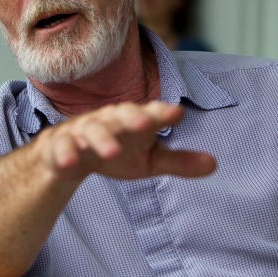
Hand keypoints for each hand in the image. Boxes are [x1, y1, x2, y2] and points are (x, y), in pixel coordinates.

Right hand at [39, 100, 215, 180]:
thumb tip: (215, 164)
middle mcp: (110, 120)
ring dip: (101, 139)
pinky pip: (63, 146)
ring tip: (112, 151)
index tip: (177, 113)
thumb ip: (179, 161)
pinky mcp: (62, 145)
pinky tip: (70, 163)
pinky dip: (65, 153)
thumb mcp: (150, 159)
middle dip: (133, 117)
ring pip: (92, 129)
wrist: (71, 154)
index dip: (162, 113)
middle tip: (147, 123)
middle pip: (121, 114)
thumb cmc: (119, 149)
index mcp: (134, 120)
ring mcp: (84, 130)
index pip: (151, 113)